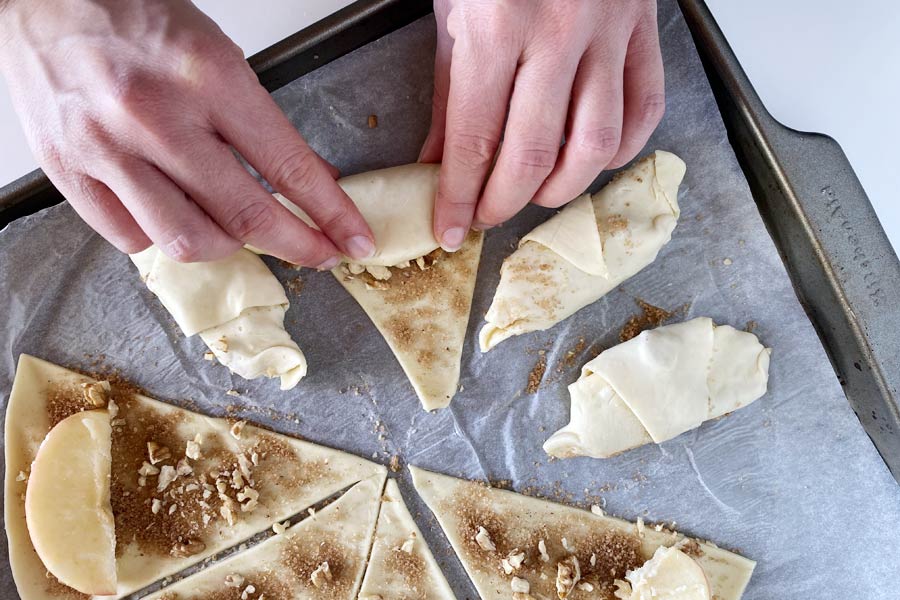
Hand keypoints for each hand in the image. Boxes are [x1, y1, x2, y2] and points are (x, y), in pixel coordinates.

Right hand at [0, 0, 374, 266]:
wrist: (45, 1)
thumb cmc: (136, 19)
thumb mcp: (219, 56)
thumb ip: (262, 125)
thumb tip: (313, 181)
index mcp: (208, 78)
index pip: (287, 166)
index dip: (330, 213)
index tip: (353, 238)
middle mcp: (156, 116)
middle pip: (245, 216)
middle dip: (297, 245)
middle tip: (318, 253)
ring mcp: (107, 148)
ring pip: (188, 241)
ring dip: (228, 245)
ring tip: (236, 227)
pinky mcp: (68, 171)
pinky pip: (132, 238)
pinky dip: (163, 237)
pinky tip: (172, 211)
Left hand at [420, 0, 664, 249]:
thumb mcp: (453, 12)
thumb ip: (446, 93)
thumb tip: (435, 160)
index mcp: (497, 24)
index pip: (474, 136)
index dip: (458, 194)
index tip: (448, 227)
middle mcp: (556, 32)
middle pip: (532, 153)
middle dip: (502, 202)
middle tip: (485, 215)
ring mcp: (608, 33)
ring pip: (597, 144)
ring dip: (563, 186)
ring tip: (536, 193)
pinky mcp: (644, 33)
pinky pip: (646, 110)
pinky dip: (621, 150)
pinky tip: (591, 157)